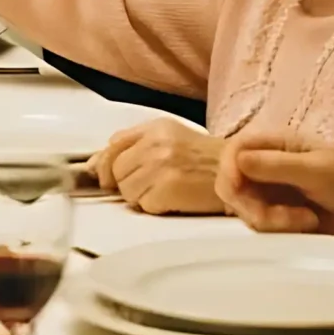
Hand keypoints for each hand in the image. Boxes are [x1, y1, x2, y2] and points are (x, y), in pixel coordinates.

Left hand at [93, 120, 226, 213]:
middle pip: (116, 170)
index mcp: (156, 128)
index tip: (107, 177)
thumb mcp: (171, 138)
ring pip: (126, 190)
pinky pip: (143, 204)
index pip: (114, 144)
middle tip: (149, 186)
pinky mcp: (168, 188)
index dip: (105, 164)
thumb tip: (93, 165)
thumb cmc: (206, 159)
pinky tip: (172, 200)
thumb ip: (133, 144)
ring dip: (140, 197)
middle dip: (126, 182)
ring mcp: (162, 166)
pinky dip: (154, 207)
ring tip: (163, 192)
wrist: (239, 173)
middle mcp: (156, 143)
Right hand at [214, 131, 333, 243]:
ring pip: (243, 209)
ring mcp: (274, 195)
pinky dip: (276, 231)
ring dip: (268, 221)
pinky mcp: (280, 220)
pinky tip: (306, 227)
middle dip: (251, 205)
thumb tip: (237, 159)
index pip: (235, 150)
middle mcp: (270, 167)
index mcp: (279, 144)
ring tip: (306, 221)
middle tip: (282, 218)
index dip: (229, 169)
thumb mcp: (323, 171)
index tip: (238, 190)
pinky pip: (259, 227)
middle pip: (232, 183)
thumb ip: (279, 166)